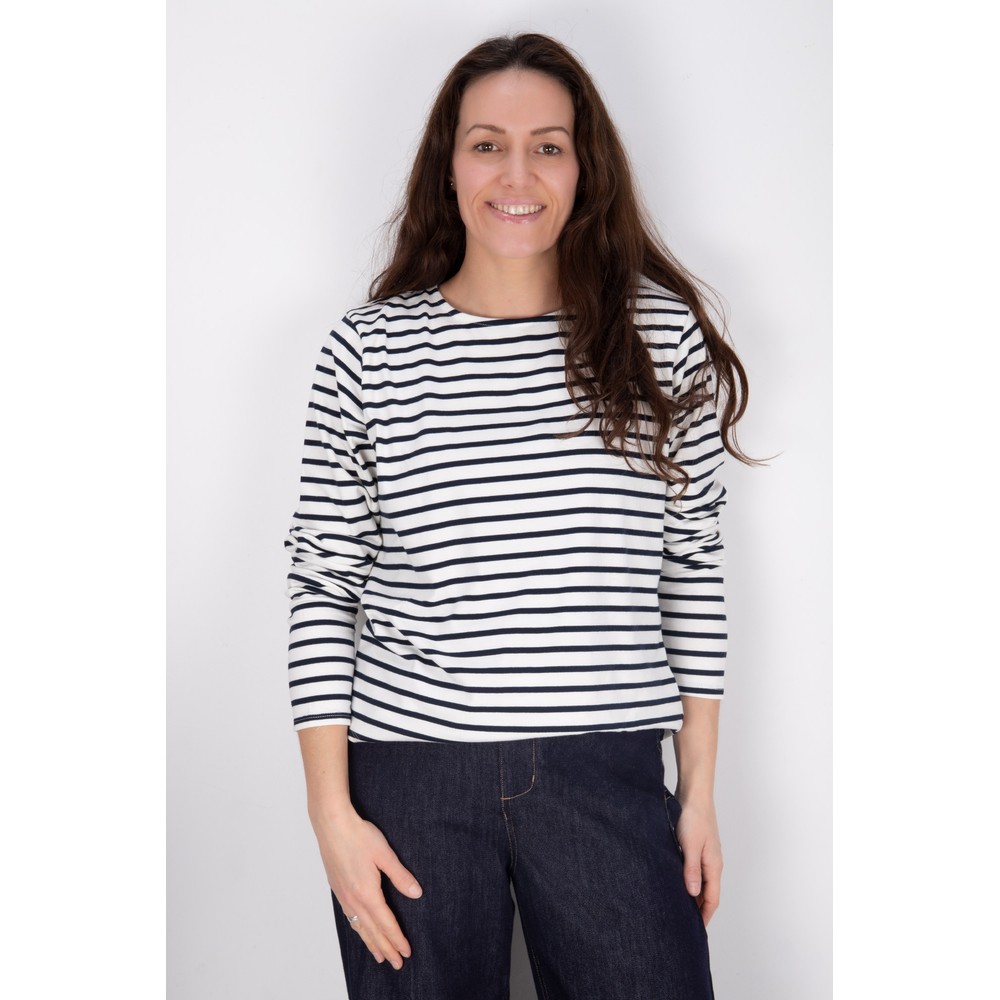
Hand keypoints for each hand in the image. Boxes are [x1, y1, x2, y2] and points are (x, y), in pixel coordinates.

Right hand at [312, 806, 423, 968]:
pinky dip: (358, 930)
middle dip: (386, 948)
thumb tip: (416, 893)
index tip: (406, 952)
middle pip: (372, 931)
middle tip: (397, 963)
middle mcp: (353, 899)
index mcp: (367, 893)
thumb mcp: (384, 854)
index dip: (397, 939)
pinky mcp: (337, 889)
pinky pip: (349, 918)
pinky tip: (360, 931)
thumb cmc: (359, 836)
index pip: (386, 923)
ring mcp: (343, 896)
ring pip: (359, 927)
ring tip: (379, 956)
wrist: (332, 825)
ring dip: (371, 943)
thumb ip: (400, 876)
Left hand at [674, 796, 722, 925]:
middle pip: (708, 892)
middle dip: (699, 909)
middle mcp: (713, 862)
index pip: (712, 898)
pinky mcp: (698, 846)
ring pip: (702, 881)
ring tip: (680, 906)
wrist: (694, 794)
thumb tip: (693, 894)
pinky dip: (690, 880)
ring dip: (694, 895)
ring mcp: (707, 854)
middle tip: (685, 923)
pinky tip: (679, 882)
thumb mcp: (690, 845)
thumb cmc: (693, 817)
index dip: (705, 915)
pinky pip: (697, 870)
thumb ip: (691, 869)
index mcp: (714, 865)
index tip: (696, 930)